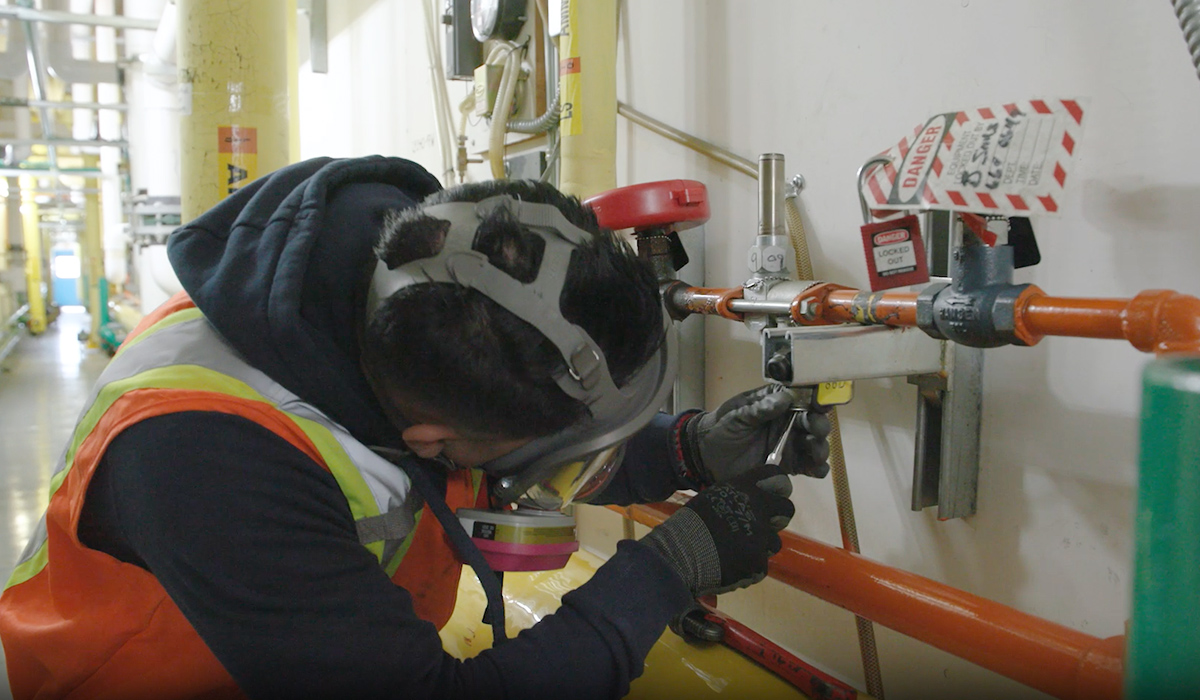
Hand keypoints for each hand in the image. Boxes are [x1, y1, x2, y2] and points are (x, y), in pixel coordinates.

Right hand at [640, 465, 794, 596]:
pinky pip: (761, 566)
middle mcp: (758, 509)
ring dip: (760, 547)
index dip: (778, 486)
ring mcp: (761, 537)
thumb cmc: (689, 524)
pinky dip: (749, 569)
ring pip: (774, 542)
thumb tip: (750, 499)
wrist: (680, 555)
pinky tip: (731, 567)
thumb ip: (735, 497)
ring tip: (737, 552)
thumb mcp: (712, 498)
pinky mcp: (759, 562)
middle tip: (762, 526)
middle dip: (778, 518)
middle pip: (787, 509)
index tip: (774, 494)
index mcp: (744, 489)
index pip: (777, 477)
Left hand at [677, 385, 830, 483]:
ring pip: (815, 444)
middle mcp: (789, 421)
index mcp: (777, 403)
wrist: (708, 456)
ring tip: (816, 453)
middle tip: (816, 430)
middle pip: (813, 421)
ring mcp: (790, 443)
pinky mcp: (789, 464)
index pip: (802, 397)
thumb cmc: (722, 427)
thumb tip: (784, 399)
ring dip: (821, 447)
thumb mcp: (737, 415)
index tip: (820, 403)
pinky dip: (817, 468)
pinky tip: (816, 469)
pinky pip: (809, 466)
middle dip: (819, 424)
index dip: (815, 398)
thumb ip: (759, 408)